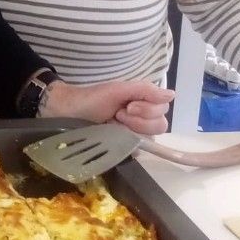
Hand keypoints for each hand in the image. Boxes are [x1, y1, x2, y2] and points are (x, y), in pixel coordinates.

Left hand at [40, 79, 174, 135]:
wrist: (68, 113)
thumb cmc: (92, 99)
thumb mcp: (118, 89)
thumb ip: (145, 90)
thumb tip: (172, 94)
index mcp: (142, 102)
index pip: (163, 109)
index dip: (148, 109)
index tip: (128, 105)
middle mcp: (141, 118)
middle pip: (160, 124)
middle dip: (139, 119)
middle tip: (119, 113)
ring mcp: (133, 134)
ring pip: (150, 138)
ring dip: (131, 129)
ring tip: (113, 122)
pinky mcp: (123, 148)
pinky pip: (137, 151)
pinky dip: (125, 143)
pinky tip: (112, 135)